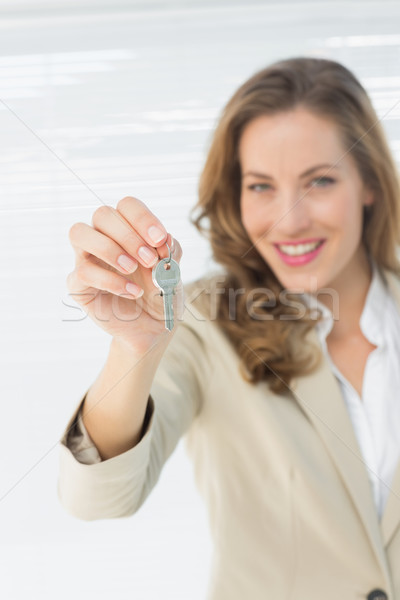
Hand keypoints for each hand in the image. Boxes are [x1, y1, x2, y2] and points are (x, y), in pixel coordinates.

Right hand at [66, 196, 182, 354]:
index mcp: (127, 229)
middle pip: (102, 214)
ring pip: (79, 233)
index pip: (126, 205)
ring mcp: (86, 259)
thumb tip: (166, 238)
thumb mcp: (173, 272)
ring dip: (109, 248)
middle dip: (128, 235)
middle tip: (149, 259)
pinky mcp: (78, 285)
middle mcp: (103, 238)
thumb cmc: (161, 294)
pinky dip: (111, 281)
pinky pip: (83, 272)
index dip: (142, 218)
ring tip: (132, 268)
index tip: (160, 240)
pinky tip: (133, 292)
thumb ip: (171, 253)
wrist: (153, 328)